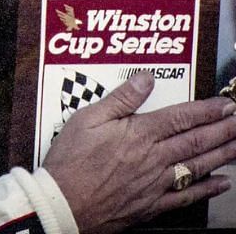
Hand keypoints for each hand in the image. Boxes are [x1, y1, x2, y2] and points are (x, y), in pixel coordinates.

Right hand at [44, 72, 235, 233]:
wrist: (63, 202)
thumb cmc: (70, 161)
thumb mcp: (86, 119)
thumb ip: (119, 99)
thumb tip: (145, 80)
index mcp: (138, 134)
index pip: (181, 118)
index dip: (206, 111)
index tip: (225, 105)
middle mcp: (153, 158)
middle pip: (196, 140)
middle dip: (223, 130)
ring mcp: (156, 182)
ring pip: (198, 165)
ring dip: (223, 154)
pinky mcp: (151, 204)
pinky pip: (187, 196)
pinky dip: (208, 189)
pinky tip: (222, 183)